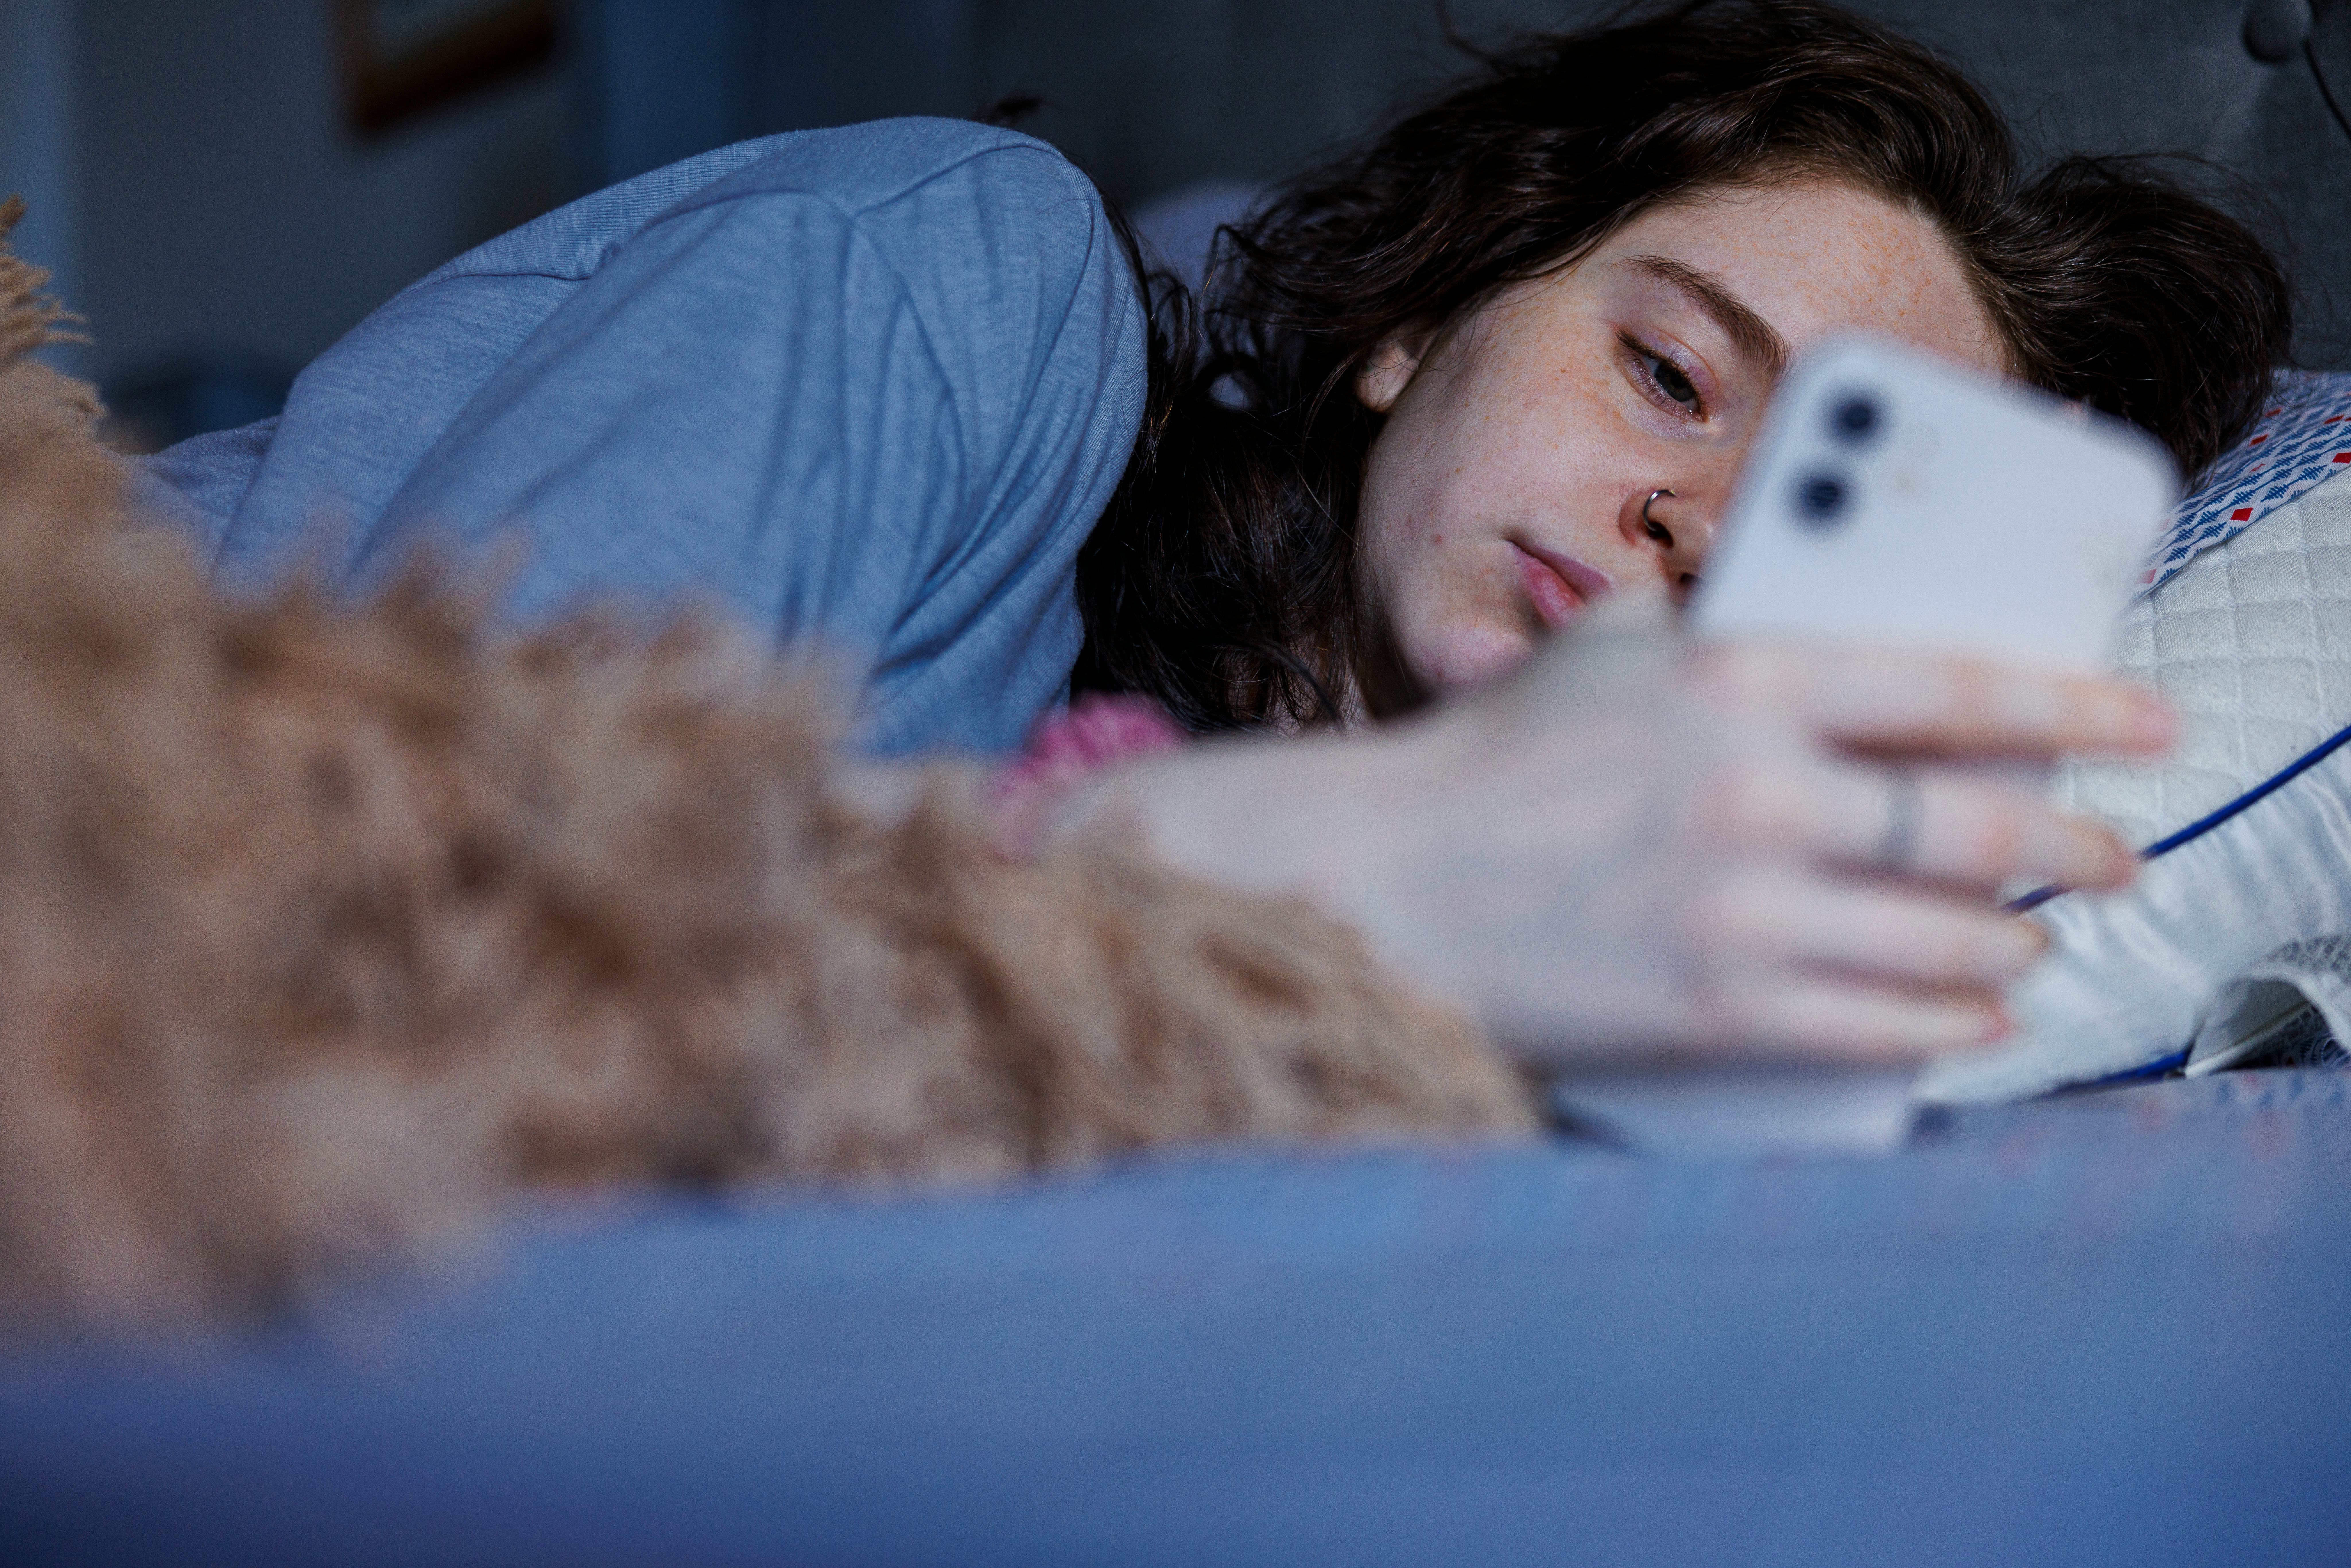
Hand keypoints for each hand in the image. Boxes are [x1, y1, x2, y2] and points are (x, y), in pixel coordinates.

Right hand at [1091, 600, 2171, 1065]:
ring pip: (1948, 938)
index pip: (1953, 689)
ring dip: (2019, 941)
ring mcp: (1739, 911)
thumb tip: (1817, 618)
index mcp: (1736, 683)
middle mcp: (1755, 794)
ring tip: (2039, 937)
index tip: (2147, 724)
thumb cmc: (1491, 756)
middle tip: (2115, 855)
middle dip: (2077, 845)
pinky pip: (1879, 1024)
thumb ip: (1715, 617)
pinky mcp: (1716, 1011)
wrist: (1381, 881)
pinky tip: (1979, 1009)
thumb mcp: (1606, 644)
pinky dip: (1951, 1018)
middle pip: (1978, 827)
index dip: (2074, 708)